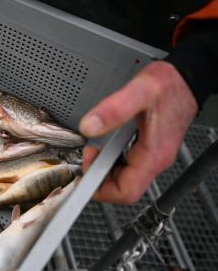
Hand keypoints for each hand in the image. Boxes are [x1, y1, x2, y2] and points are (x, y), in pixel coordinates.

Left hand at [80, 61, 197, 203]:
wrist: (186, 78)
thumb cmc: (170, 84)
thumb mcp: (140, 91)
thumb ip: (114, 109)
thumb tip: (89, 126)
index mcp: (153, 154)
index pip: (126, 192)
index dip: (101, 190)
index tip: (85, 174)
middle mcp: (155, 160)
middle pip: (123, 188)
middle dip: (99, 178)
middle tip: (88, 156)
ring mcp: (152, 156)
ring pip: (124, 178)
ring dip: (104, 169)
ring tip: (94, 150)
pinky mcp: (149, 149)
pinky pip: (127, 165)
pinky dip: (111, 160)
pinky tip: (105, 145)